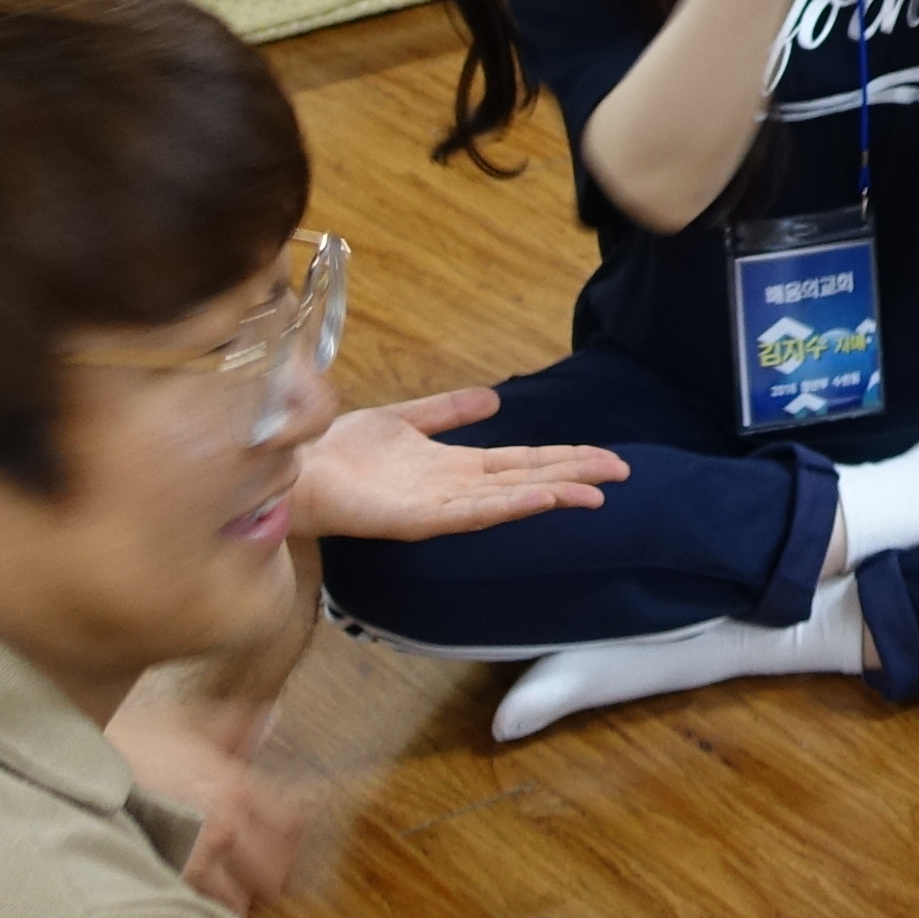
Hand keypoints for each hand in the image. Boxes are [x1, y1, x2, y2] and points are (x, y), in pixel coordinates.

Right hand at [104, 674, 322, 911]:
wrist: (71, 774)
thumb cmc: (125, 747)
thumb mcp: (181, 722)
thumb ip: (232, 724)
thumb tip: (269, 716)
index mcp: (233, 786)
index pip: (291, 823)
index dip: (290, 834)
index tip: (281, 835)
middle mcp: (223, 827)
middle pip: (276, 872)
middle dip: (269, 873)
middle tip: (255, 869)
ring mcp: (194, 861)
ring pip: (240, 901)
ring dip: (235, 897)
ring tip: (223, 887)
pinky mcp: (165, 885)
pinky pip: (199, 913)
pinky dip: (202, 911)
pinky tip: (193, 897)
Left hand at [294, 391, 627, 541]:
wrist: (295, 468)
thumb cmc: (339, 452)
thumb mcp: (403, 421)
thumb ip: (447, 411)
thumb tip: (493, 397)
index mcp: (455, 468)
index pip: (523, 463)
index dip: (564, 458)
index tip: (606, 456)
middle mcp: (456, 489)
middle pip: (529, 479)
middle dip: (575, 474)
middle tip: (623, 471)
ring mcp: (441, 506)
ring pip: (511, 498)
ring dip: (554, 493)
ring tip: (595, 490)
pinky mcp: (420, 519)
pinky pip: (473, 512)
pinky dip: (511, 505)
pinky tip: (541, 498)